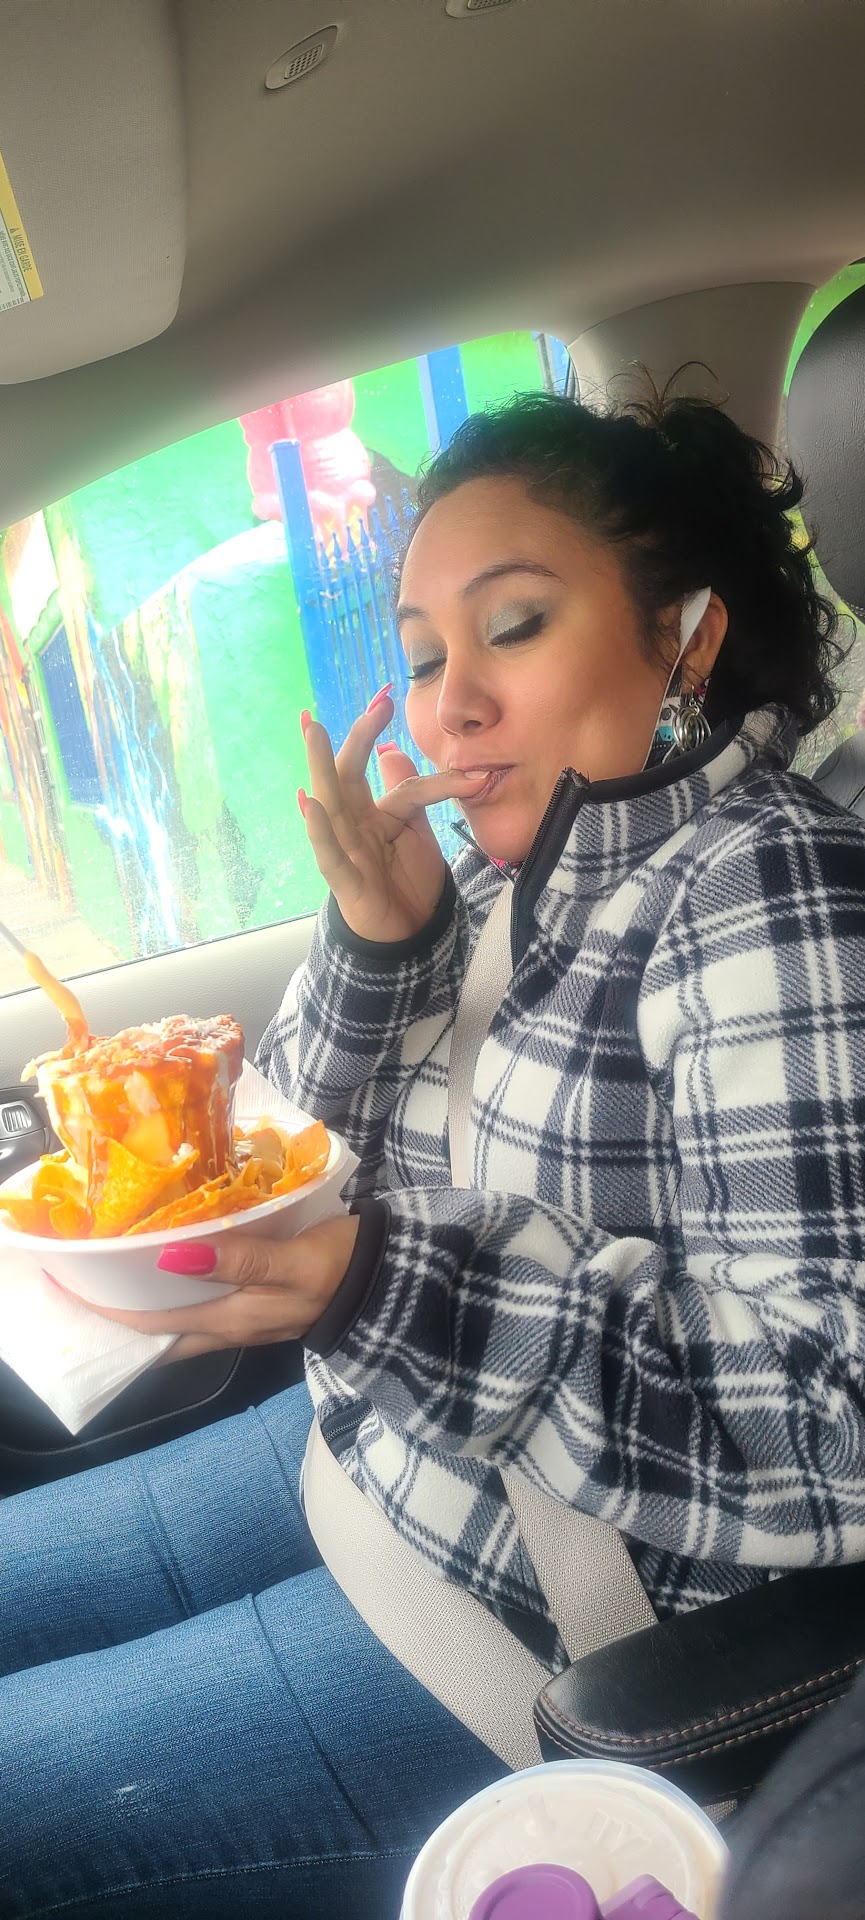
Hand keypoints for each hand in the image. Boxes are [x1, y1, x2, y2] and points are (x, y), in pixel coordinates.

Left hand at [74, 1214, 360, 1362]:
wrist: (397, 1283)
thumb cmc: (346, 1268)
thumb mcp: (295, 1260)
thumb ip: (239, 1259)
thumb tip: (171, 1254)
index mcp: (233, 1319)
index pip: (154, 1323)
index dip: (111, 1311)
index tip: (72, 1287)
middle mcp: (233, 1327)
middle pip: (161, 1332)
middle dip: (120, 1316)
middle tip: (84, 1283)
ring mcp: (249, 1320)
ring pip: (182, 1322)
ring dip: (148, 1307)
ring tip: (115, 1278)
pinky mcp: (263, 1306)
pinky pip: (204, 1308)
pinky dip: (178, 1295)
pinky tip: (172, 1270)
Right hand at [300, 692, 486, 941]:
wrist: (412, 936)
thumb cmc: (407, 883)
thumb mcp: (412, 832)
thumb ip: (405, 793)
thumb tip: (391, 751)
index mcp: (372, 813)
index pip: (387, 775)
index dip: (383, 737)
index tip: (388, 696)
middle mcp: (354, 827)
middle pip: (346, 777)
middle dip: (352, 739)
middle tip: (361, 703)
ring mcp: (345, 852)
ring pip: (330, 806)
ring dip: (321, 768)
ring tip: (314, 732)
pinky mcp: (345, 882)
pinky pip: (328, 854)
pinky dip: (319, 830)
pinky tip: (308, 804)